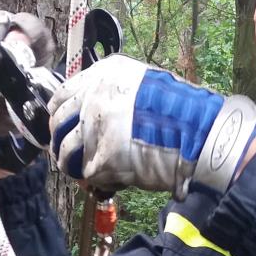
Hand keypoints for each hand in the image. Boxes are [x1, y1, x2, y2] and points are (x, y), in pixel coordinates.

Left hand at [48, 56, 255, 196]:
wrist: (197, 133)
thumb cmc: (180, 110)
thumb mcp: (144, 84)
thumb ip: (117, 93)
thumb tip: (98, 111)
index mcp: (103, 75)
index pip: (63, 94)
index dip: (59, 113)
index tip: (60, 124)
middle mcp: (93, 98)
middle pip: (58, 121)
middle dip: (58, 138)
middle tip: (64, 151)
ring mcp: (94, 128)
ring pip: (66, 149)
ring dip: (68, 163)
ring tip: (75, 171)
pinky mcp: (100, 158)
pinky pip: (87, 172)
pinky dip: (93, 178)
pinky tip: (101, 180)